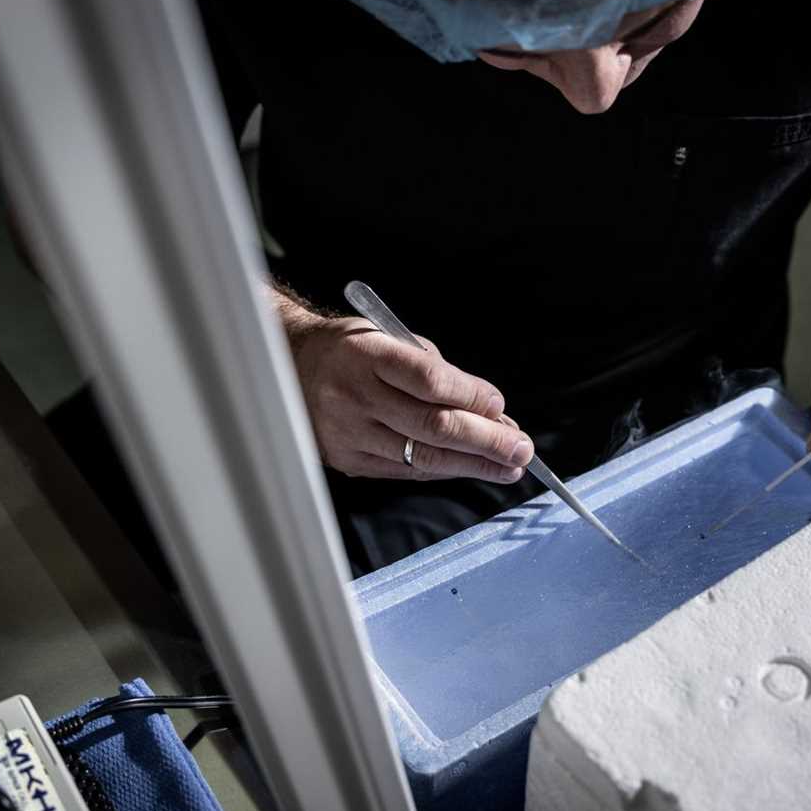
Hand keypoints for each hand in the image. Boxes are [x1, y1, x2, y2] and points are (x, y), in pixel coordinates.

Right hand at [286, 311, 533, 481]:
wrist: (289, 369)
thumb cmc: (353, 351)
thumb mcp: (390, 338)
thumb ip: (437, 371)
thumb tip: (491, 410)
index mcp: (367, 356)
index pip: (428, 379)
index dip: (470, 395)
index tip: (500, 406)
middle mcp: (355, 396)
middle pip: (432, 425)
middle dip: (485, 440)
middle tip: (521, 448)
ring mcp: (350, 433)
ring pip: (422, 456)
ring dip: (473, 463)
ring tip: (508, 467)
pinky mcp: (349, 460)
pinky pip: (405, 471)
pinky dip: (443, 471)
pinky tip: (469, 468)